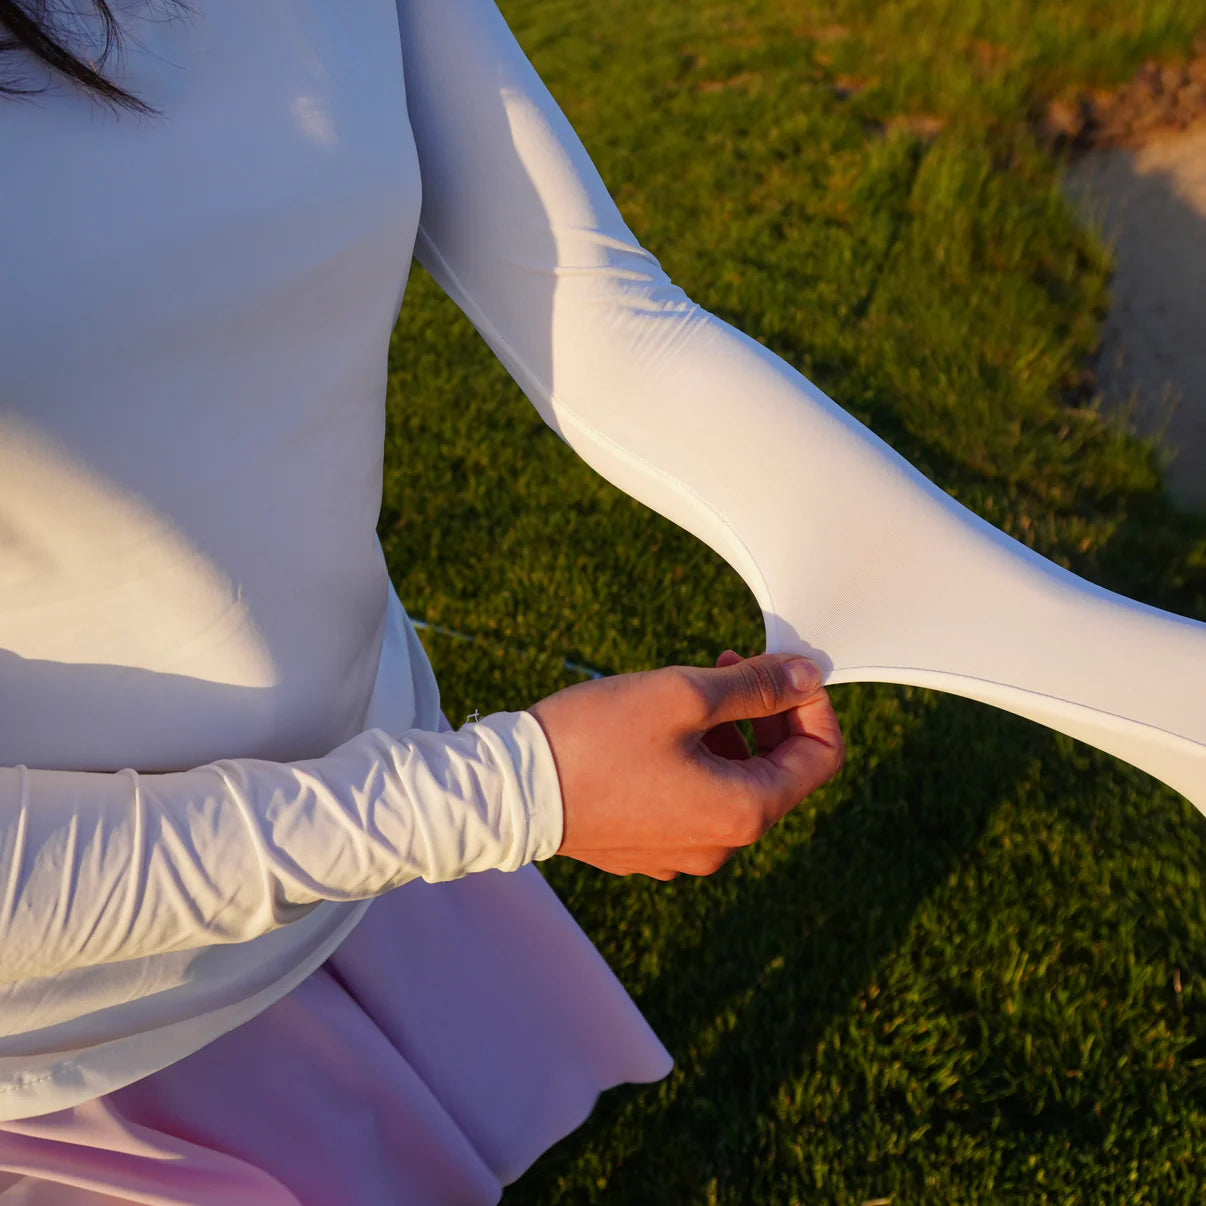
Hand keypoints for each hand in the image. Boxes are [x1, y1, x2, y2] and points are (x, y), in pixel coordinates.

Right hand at [529, 651, 843, 878]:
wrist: (509, 792)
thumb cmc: (596, 738)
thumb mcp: (684, 695)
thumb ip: (756, 686)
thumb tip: (807, 677)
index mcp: (744, 812)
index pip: (820, 758)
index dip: (813, 705)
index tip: (782, 668)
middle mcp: (721, 846)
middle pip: (777, 773)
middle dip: (764, 713)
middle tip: (727, 664)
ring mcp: (682, 854)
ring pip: (732, 785)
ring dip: (727, 734)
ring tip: (684, 692)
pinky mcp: (647, 850)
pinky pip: (693, 802)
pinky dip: (694, 762)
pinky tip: (655, 731)